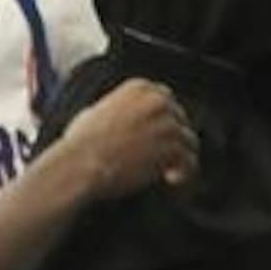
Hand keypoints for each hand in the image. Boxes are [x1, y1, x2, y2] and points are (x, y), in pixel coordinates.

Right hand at [63, 80, 198, 197]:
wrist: (80, 164)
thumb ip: (116, 109)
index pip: (166, 100)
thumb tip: (120, 117)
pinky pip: (190, 162)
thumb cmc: (80, 144)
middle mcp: (158, 101)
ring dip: (180, 158)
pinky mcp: (173, 148)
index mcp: (140, 87)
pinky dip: (184, 174)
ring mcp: (167, 124)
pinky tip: (170, 182)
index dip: (164, 121)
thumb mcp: (95, 112)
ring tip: (168, 175)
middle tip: (164, 160)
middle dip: (173, 140)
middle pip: (180, 120)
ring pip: (188, 141)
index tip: (158, 139)